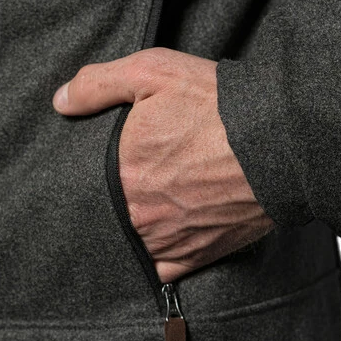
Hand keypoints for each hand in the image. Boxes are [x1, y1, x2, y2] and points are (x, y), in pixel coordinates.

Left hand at [53, 48, 274, 281]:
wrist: (280, 140)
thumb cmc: (217, 104)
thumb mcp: (152, 72)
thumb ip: (97, 85)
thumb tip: (60, 102)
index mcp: (120, 171)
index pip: (85, 182)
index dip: (97, 170)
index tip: (112, 162)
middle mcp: (138, 213)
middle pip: (111, 212)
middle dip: (120, 196)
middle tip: (139, 179)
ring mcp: (167, 239)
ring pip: (134, 240)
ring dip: (139, 226)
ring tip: (154, 206)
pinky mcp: (196, 256)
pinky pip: (163, 268)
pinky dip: (160, 255)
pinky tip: (166, 235)